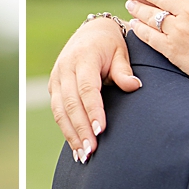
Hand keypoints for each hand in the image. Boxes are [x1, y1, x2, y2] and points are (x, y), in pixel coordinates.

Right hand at [48, 14, 138, 162]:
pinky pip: (57, 112)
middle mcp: (65, 68)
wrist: (91, 32)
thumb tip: (135, 86)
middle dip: (80, 129)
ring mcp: (56, 78)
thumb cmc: (111, 45)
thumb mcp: (121, 52)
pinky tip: (76, 148)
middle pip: (70, 103)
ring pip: (59, 111)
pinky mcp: (53, 87)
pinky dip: (66, 130)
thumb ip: (124, 71)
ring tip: (83, 156)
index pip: (87, 88)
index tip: (101, 131)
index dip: (93, 110)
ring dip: (71, 135)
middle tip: (92, 151)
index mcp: (83, 57)